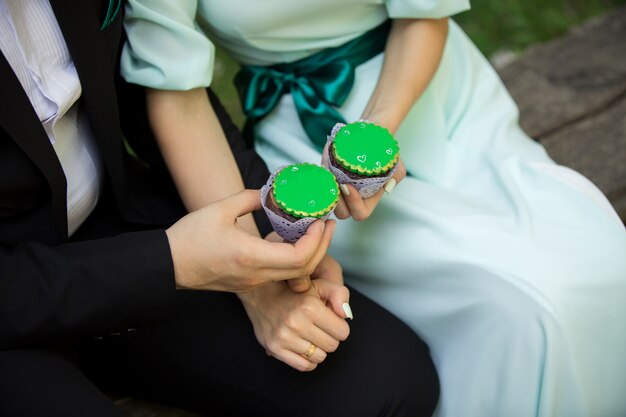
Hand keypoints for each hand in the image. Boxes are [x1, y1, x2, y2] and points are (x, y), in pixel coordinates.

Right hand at [166, 189, 334, 291]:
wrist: (168, 266)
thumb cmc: (190, 238)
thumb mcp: (219, 209)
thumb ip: (249, 198)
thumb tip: (269, 193)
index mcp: (251, 257)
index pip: (299, 257)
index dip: (317, 240)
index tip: (321, 221)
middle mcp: (256, 275)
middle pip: (303, 269)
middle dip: (322, 247)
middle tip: (328, 225)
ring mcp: (253, 283)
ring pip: (294, 275)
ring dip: (310, 254)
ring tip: (316, 231)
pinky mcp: (249, 284)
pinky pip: (280, 275)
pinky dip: (295, 260)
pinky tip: (294, 241)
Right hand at [239, 279, 351, 371]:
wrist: (264, 297)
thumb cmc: (297, 293)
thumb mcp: (320, 285)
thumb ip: (339, 294)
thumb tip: (347, 315)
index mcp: (310, 307)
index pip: (342, 332)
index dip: (339, 327)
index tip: (330, 321)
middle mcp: (296, 323)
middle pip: (332, 346)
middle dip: (330, 337)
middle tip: (319, 328)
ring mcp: (284, 337)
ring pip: (319, 357)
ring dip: (319, 349)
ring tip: (310, 336)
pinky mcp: (275, 348)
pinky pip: (304, 366)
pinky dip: (308, 360)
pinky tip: (304, 347)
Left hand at [322, 142, 406, 220]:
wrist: (371, 136)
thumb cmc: (384, 154)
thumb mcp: (396, 166)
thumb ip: (396, 177)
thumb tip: (386, 187)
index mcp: (367, 200)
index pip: (360, 213)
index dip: (354, 204)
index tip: (350, 185)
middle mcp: (351, 197)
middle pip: (341, 212)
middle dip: (339, 201)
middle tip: (340, 183)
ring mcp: (337, 188)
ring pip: (328, 202)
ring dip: (328, 193)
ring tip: (331, 177)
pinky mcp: (327, 176)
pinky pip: (318, 186)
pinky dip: (319, 181)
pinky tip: (323, 170)